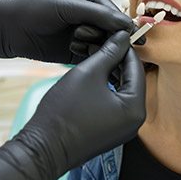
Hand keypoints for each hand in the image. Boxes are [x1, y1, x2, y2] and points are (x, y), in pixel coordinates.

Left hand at [0, 0, 134, 62]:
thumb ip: (98, 15)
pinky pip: (92, 57)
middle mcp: (92, 19)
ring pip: (105, 47)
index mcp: (93, 1)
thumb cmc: (35, 9)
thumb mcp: (68, 7)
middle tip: (84, 35)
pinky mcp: (77, 53)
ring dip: (94, 46)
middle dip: (105, 37)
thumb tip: (126, 25)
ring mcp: (85, 36)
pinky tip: (74, 49)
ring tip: (74, 40)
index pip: (116, 15)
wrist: (9, 28)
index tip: (126, 37)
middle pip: (113, 33)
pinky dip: (88, 56)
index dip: (122, 26)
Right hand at [0, 31, 145, 179]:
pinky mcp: (110, 130)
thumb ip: (109, 52)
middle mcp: (134, 121)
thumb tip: (122, 37)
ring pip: (122, 90)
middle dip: (118, 59)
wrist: (43, 146)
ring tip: (96, 54)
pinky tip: (94, 74)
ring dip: (112, 72)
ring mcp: (123, 128)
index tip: (115, 32)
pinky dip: (107, 87)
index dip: (125, 47)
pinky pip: (115, 102)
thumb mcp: (89, 73)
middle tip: (104, 41)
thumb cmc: (64, 112)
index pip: (137, 68)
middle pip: (132, 79)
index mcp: (135, 108)